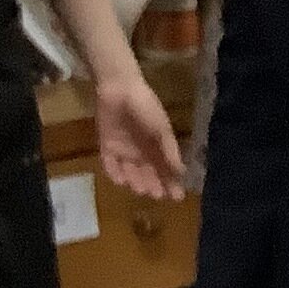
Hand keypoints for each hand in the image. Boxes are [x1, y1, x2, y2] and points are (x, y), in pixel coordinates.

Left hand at [94, 70, 184, 201]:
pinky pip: (110, 163)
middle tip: (156, 195)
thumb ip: (169, 151)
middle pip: (148, 173)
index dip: (172, 183)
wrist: (119, 89)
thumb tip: (181, 172)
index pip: (166, 169)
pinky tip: (120, 180)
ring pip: (130, 171)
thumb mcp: (162, 129)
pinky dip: (114, 172)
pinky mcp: (107, 145)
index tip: (177, 197)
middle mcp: (141, 150)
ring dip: (135, 181)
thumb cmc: (146, 107)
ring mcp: (123, 148)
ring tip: (141, 188)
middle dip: (153, 185)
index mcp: (157, 145)